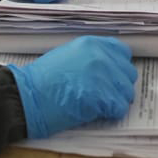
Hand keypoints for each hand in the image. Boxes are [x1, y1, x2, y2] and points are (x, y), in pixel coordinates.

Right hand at [7, 36, 137, 138]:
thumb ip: (90, 57)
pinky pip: (119, 108)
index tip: (113, 76)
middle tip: (105, 95)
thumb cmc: (43, 78)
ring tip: (99, 105)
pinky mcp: (102, 97)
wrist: (29, 95)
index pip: (123, 53)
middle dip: (119, 86)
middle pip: (128, 74)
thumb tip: (108, 68)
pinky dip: (111, 114)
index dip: (119, 67)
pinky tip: (97, 112)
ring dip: (116, 101)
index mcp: (92, 43)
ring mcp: (103, 76)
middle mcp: (101, 56)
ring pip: (126, 93)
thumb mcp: (68, 54)